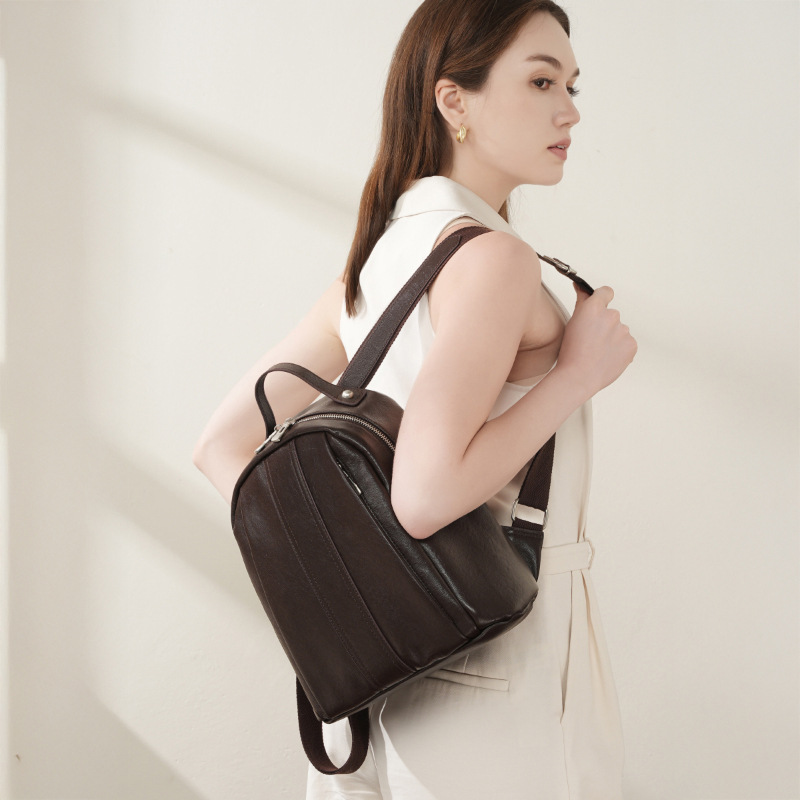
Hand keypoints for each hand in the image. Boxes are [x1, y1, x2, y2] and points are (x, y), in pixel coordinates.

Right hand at [555, 284, 636, 401]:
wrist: (579, 377)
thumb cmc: (571, 353)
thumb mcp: (572, 323)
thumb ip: (581, 301)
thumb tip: (581, 287)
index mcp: (595, 308)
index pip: (606, 292)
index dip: (602, 300)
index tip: (598, 309)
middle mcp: (611, 316)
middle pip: (611, 315)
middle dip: (604, 325)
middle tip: (591, 340)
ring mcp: (623, 331)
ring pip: (619, 331)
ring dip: (612, 338)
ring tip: (598, 352)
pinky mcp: (632, 345)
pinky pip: (627, 343)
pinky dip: (620, 350)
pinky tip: (607, 358)